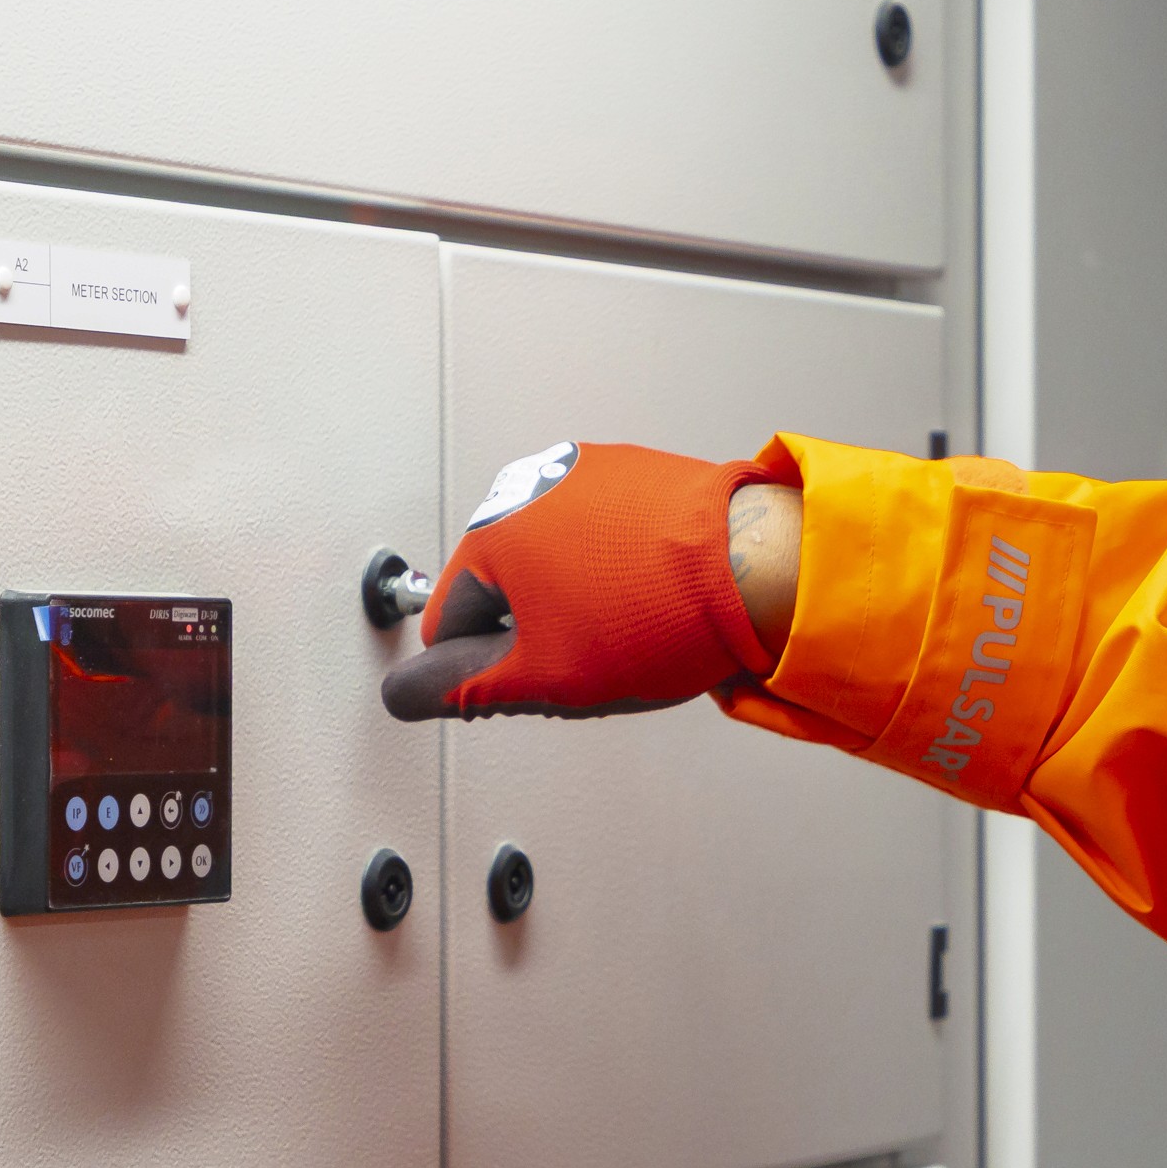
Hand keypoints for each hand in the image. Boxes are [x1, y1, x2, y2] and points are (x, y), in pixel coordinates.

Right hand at [380, 442, 791, 719]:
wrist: (757, 566)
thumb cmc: (657, 613)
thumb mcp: (545, 676)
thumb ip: (467, 687)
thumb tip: (409, 694)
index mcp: (494, 531)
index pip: (452, 619)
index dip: (482, 668)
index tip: (517, 685)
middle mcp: (534, 486)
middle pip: (508, 583)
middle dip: (536, 627)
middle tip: (586, 660)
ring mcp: (591, 474)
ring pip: (559, 558)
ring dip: (580, 597)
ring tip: (631, 628)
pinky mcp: (641, 473)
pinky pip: (608, 535)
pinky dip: (620, 569)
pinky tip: (654, 598)